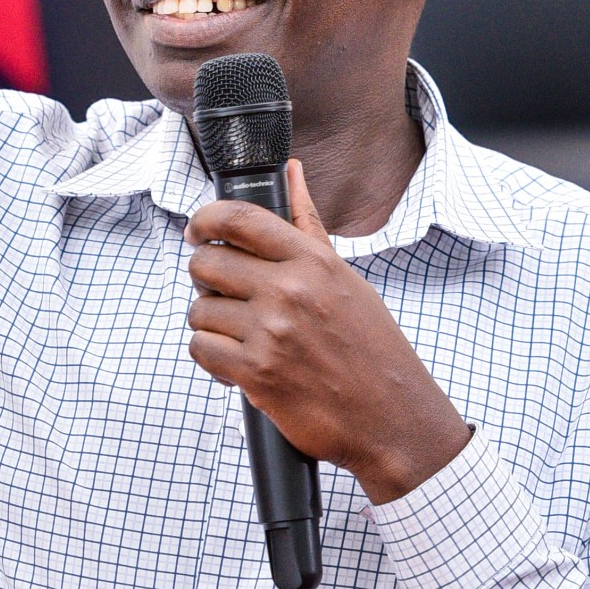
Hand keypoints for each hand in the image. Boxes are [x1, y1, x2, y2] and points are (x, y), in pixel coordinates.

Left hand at [185, 161, 471, 503]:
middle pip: (206, 262)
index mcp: (312, 260)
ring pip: (199, 310)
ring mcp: (272, 332)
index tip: (197, 231)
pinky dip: (212, 358)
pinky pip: (201, 349)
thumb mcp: (345, 277)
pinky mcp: (257, 373)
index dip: (204, 220)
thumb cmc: (371, 347)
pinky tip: (235, 364)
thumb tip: (292, 170)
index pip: (238, 218)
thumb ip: (308, 225)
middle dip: (205, 278)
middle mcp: (290, 290)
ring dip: (210, 324)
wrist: (392, 418)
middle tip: (222, 293)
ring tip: (238, 335)